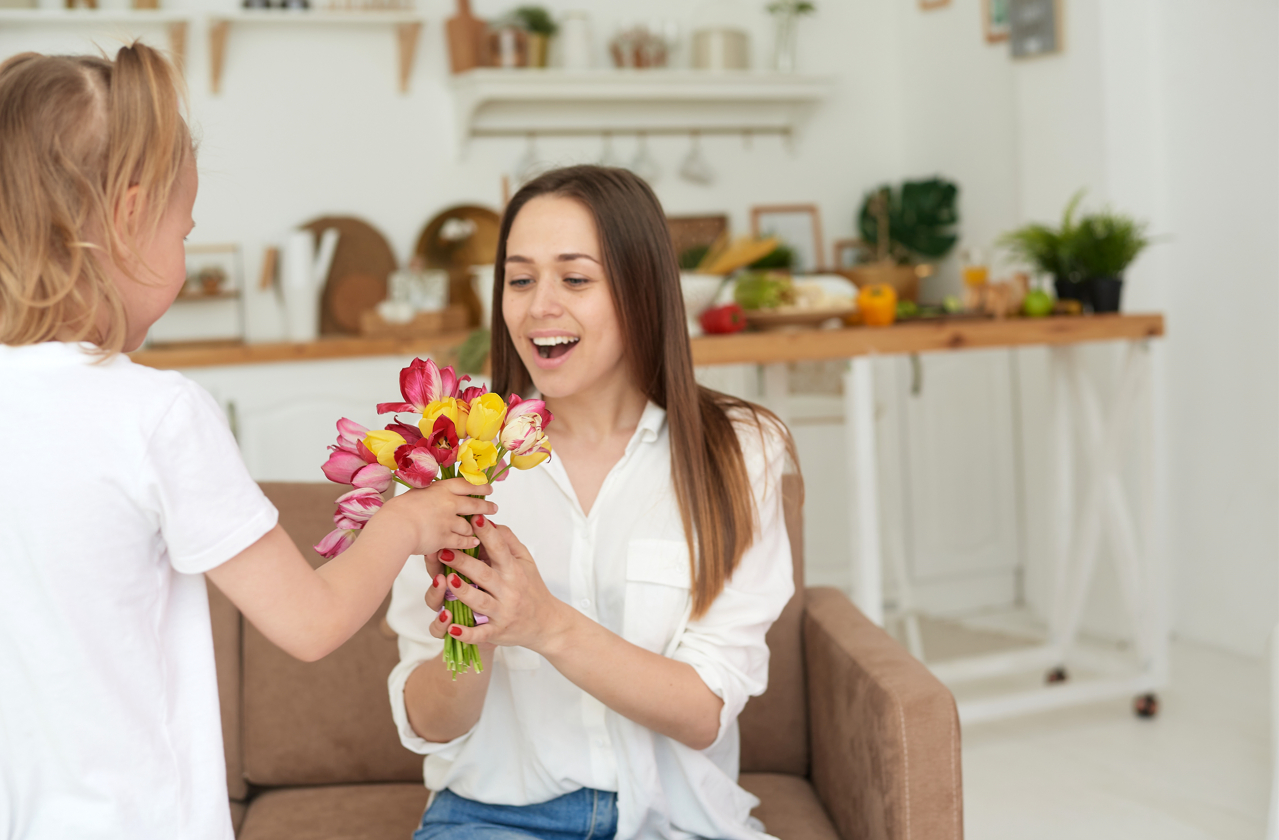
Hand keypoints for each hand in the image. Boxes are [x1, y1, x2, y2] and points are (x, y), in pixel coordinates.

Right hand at [375, 478, 496, 557]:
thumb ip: (429, 495)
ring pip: (469, 525)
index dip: (479, 487)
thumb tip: (432, 494)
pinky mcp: (446, 538)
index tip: (488, 488)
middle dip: (486, 507)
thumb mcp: (415, 493)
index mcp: (441, 489)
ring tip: (478, 529)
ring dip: (474, 528)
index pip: (466, 485)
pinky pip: (463, 541)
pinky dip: (469, 542)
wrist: (396, 526)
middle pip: (474, 505)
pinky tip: (473, 542)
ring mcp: (449, 521)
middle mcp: (449, 503)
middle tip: (494, 508)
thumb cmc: (398, 510)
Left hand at [425, 516, 574, 653]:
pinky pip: (480, 634)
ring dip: (463, 592)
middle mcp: (508, 591)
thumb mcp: (526, 561)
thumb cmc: (532, 588)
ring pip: (480, 602)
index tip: (475, 519)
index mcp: (514, 571)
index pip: (500, 549)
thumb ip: (509, 541)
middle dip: (463, 562)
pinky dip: (466, 634)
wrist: (547, 623)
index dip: (488, 534)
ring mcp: (502, 612)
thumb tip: (491, 522)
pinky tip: (453, 628)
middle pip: (484, 574)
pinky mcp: (497, 632)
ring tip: (447, 580)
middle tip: (444, 550)